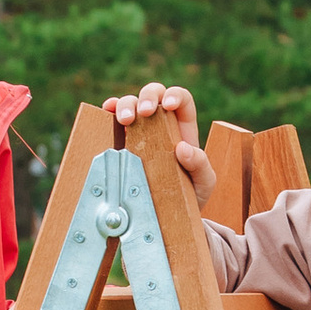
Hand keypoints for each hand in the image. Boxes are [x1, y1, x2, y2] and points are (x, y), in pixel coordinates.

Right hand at [109, 82, 216, 211]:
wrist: (169, 215)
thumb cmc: (191, 195)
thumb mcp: (204, 183)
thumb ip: (201, 165)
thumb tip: (183, 148)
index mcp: (183, 126)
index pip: (181, 99)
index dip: (175, 95)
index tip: (168, 106)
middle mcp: (160, 123)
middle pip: (153, 93)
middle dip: (147, 97)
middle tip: (144, 113)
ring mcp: (139, 130)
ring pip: (131, 102)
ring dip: (126, 104)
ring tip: (125, 120)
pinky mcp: (121, 140)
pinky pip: (113, 117)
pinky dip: (109, 110)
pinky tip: (107, 112)